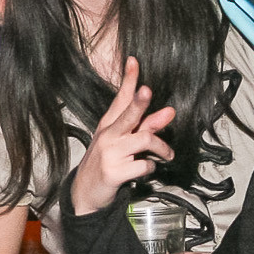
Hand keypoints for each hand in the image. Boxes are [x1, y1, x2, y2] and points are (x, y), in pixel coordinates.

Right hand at [71, 58, 175, 215]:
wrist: (85, 193)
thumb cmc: (106, 162)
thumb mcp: (123, 141)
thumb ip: (145, 126)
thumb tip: (169, 112)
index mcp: (108, 124)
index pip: (120, 98)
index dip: (128, 79)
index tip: (134, 60)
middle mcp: (108, 135)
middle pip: (127, 115)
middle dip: (138, 103)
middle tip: (147, 91)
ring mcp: (110, 154)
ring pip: (144, 140)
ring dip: (162, 148)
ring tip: (167, 154)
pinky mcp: (114, 172)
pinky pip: (144, 166)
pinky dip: (151, 168)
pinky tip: (146, 170)